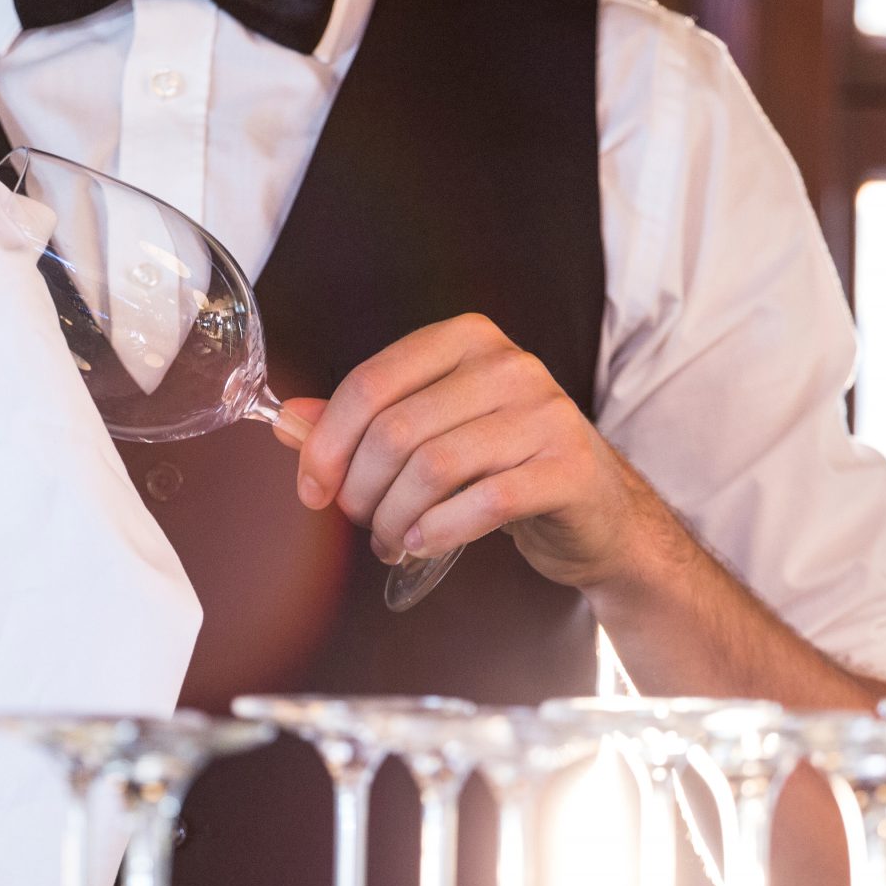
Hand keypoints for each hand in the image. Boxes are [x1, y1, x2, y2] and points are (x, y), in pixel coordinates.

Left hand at [287, 313, 679, 593]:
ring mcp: (545, 414)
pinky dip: (440, 531)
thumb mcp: (433, 433)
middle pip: (397, 430)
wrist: (597, 513)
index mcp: (468, 341)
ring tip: (393, 541)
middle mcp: (510, 366)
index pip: (373, 382)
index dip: (328, 443)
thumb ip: (361, 423)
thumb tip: (288, 423)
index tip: (313, 489)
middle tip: (362, 523)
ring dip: (397, 518)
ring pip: (434, 467)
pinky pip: (484, 502)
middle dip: (362, 490)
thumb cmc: (505, 466)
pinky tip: (425, 544)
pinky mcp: (568, 468)